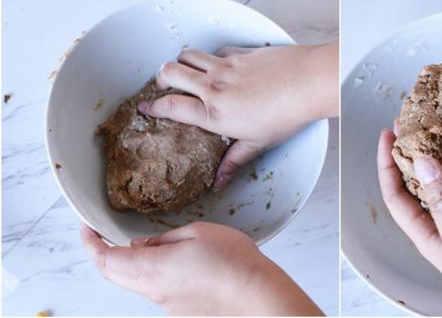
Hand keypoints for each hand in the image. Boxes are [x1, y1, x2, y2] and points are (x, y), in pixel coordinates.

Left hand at [81, 222, 322, 315]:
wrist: (257, 295)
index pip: (104, 259)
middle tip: (105, 235)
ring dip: (128, 264)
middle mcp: (153, 291)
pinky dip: (150, 274)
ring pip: (132, 283)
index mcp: (152, 268)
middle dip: (103, 254)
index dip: (90, 242)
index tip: (87, 228)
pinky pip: (154, 290)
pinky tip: (171, 262)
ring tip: (145, 245)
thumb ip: (164, 239)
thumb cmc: (233, 262)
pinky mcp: (179, 310)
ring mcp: (165, 304)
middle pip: (112, 275)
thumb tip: (144, 246)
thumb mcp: (197, 232)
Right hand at [138, 43, 338, 186]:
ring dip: (182, 62)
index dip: (152, 106)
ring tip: (187, 72)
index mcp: (214, 112)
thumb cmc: (285, 115)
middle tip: (164, 85)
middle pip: (170, 72)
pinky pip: (215, 50)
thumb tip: (219, 180)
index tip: (144, 108)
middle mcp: (214, 86)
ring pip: (188, 54)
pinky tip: (220, 66)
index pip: (172, 106)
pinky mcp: (240, 52)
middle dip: (161, 78)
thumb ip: (233, 160)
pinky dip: (211, 57)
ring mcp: (226, 66)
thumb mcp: (257, 144)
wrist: (306, 83)